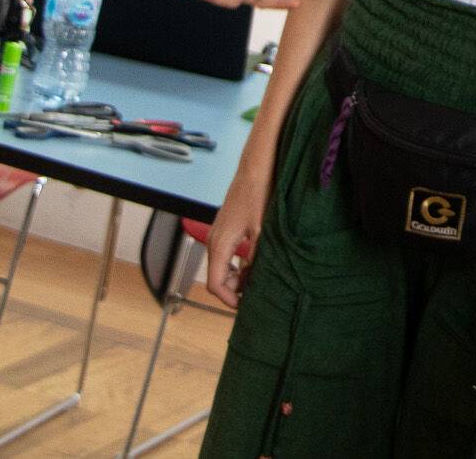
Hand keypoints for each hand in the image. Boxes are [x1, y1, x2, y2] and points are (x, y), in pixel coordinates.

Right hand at [204, 170, 267, 307]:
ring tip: (259, 279)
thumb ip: (256, 258)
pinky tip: (256, 263)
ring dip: (237, 277)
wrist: (255, 169)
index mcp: (220, 245)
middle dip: (234, 290)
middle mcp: (214, 241)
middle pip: (217, 278)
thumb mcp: (261, 230)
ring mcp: (218, 235)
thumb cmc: (258, 194)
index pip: (215, 284)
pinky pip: (226, 256)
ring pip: (222, 267)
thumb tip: (255, 281)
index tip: (244, 307)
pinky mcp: (225, 230)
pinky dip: (238, 265)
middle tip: (256, 294)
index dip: (228, 299)